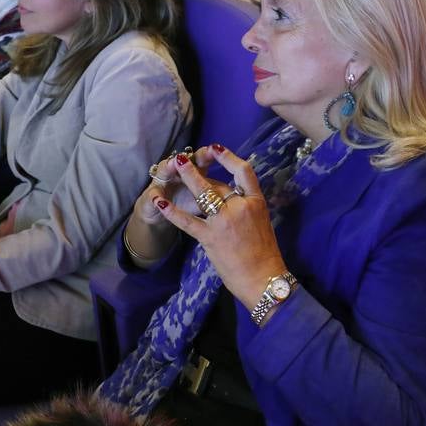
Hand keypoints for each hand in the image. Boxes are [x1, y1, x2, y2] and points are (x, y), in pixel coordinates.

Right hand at [122, 147, 207, 260]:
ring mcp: (162, 180)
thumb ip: (218, 190)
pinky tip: (157, 199)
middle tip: (194, 151)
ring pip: (165, 170)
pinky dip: (155, 197)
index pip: (202, 156)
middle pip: (182, 159)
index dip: (209, 152)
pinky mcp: (151, 195)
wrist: (161, 212)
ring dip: (168, 167)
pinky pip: (152, 196)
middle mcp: (177, 168)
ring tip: (172, 163)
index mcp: (193, 168)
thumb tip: (239, 186)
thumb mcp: (206, 198)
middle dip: (189, 156)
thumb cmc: (190, 203)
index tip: (217, 148)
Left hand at [154, 144, 287, 307]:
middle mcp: (240, 207)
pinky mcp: (210, 237)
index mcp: (256, 202)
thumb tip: (231, 197)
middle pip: (218, 183)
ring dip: (188, 177)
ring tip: (175, 165)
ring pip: (203, 193)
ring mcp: (224, 221)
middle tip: (184, 157)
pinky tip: (160, 202)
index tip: (216, 148)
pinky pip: (187, 221)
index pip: (244, 172)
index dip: (228, 158)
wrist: (263, 278)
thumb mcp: (261, 222)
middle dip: (198, 171)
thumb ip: (246, 207)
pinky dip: (172, 211)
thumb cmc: (264, 254)